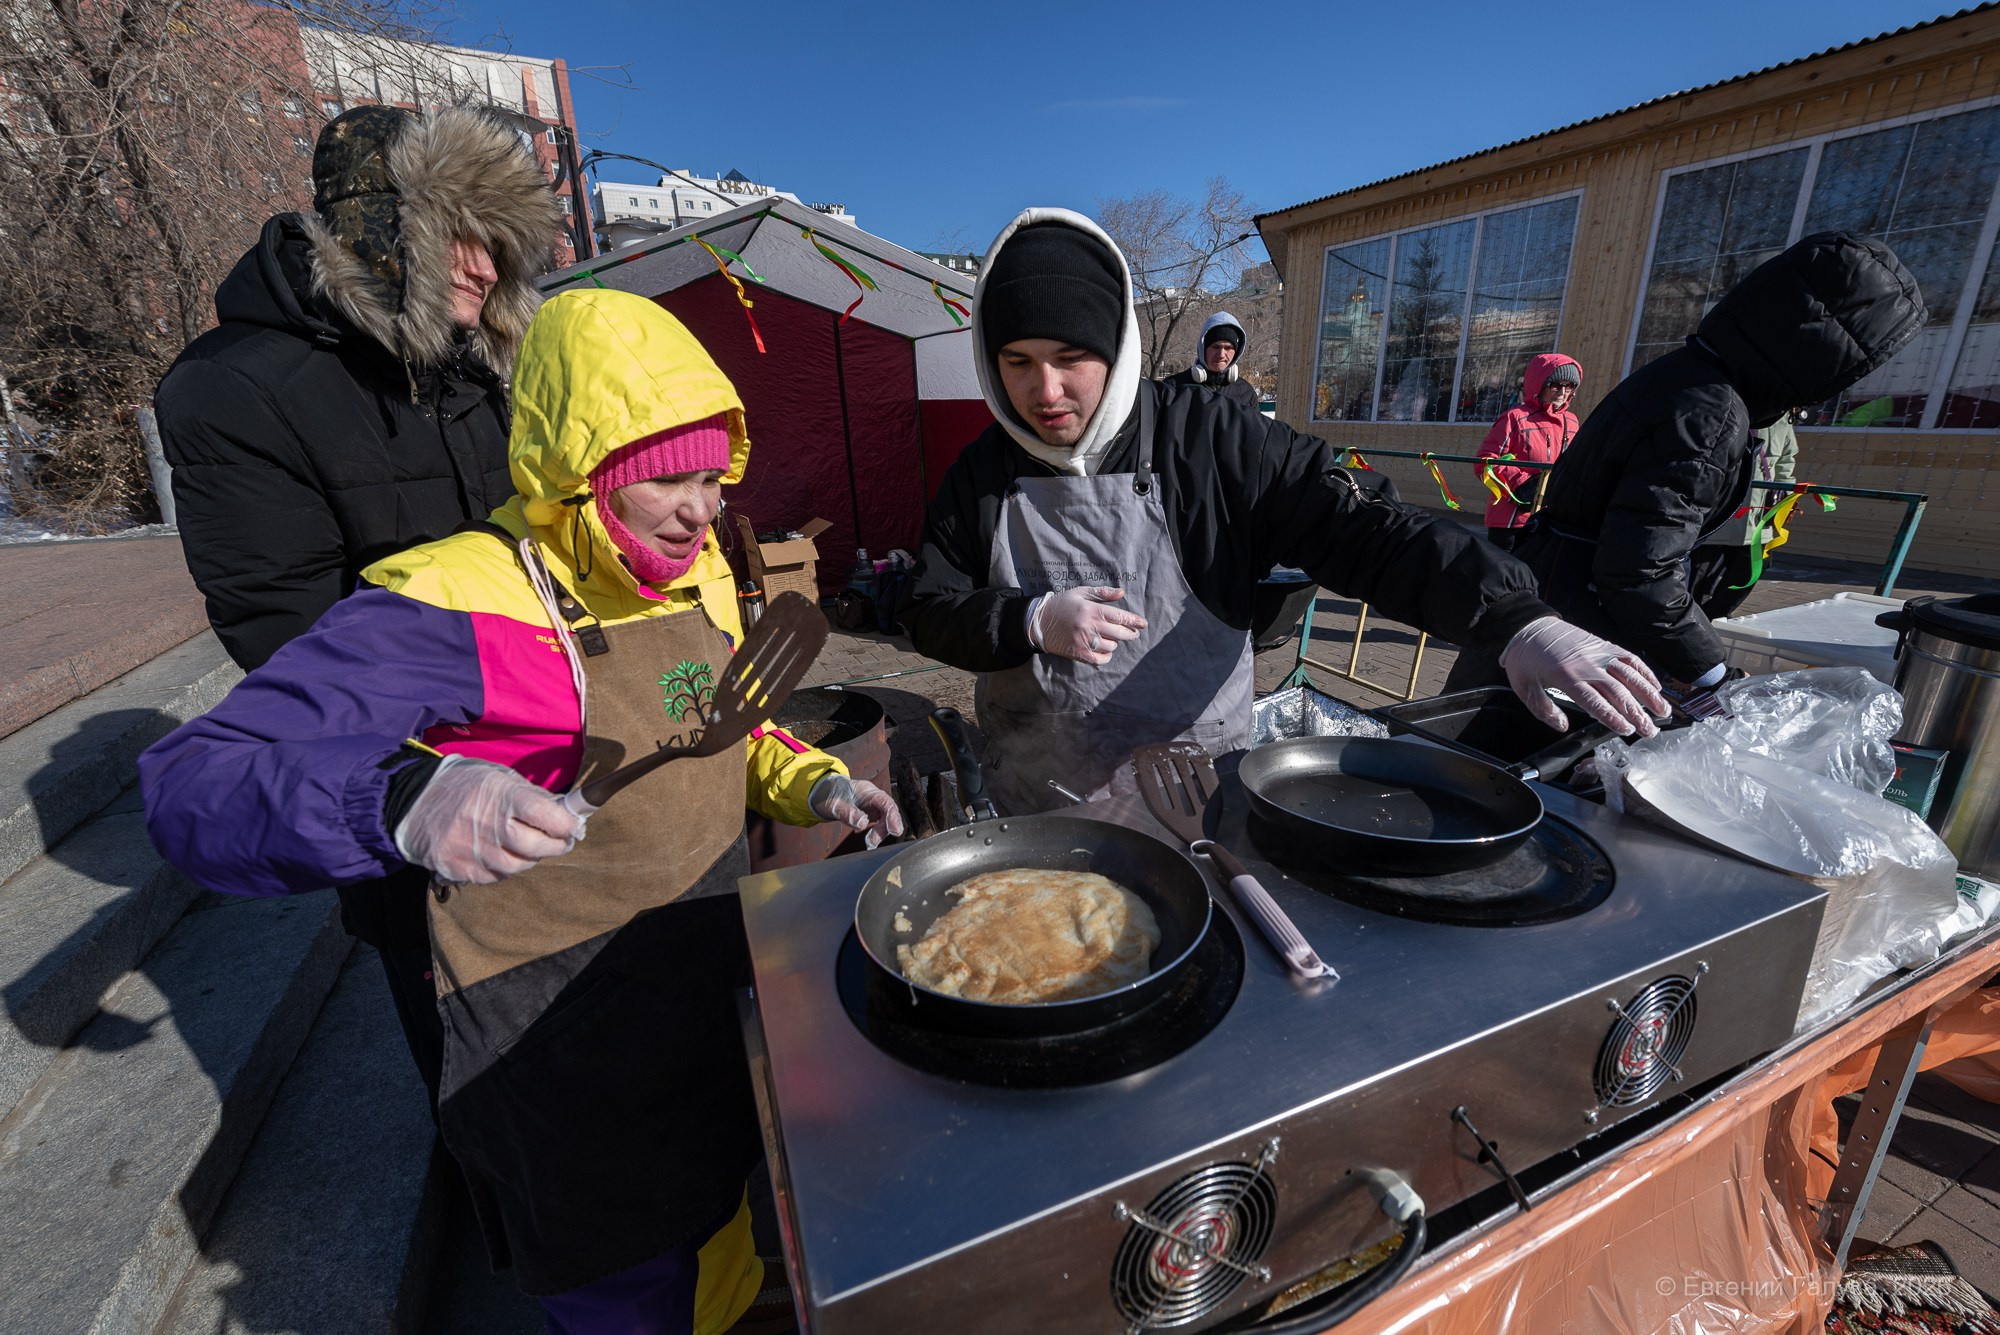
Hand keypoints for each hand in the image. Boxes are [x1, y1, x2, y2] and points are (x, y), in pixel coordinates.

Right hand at [393, 755, 579, 883]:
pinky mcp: (456, 868)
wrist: (413, 802)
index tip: (572, 827)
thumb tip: (567, 812)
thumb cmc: (464, 786)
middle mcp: (485, 823)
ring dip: (529, 859)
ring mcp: (469, 848)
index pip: (543, 814)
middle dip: (554, 846)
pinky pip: (494, 877)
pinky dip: (504, 869)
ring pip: (516, 867)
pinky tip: (501, 854)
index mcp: (499, 795)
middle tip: (559, 841)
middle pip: (534, 847)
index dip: (565, 825)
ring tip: (527, 846)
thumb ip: (533, 796)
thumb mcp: (499, 778)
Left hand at [809, 774, 904, 848]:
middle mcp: (874, 798)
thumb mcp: (834, 804)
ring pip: (886, 820)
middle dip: (885, 828)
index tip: (895, 831)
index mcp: (868, 791)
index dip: (893, 817)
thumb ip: (847, 812)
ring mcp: (874, 806)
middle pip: (889, 813)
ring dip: (881, 833)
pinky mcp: (872, 814)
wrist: (826, 793)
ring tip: (870, 844)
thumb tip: (862, 823)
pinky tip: (871, 842)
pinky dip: (878, 834)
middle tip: (872, 842)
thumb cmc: (830, 794)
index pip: (886, 802)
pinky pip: (881, 824)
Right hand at [1030, 587, 1147, 665]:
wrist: (1038, 622)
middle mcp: (1088, 626)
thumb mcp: (1080, 593)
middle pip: (1119, 633)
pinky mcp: (1078, 653)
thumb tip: (1122, 592)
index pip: (1119, 616)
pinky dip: (1106, 656)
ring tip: (1112, 638)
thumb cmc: (1061, 605)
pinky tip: (1105, 651)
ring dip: (1115, 643)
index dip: (1134, 621)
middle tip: (1133, 633)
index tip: (1144, 624)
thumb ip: (1102, 593)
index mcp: (1090, 610)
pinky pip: (1100, 659)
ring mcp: (1083, 641)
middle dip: (1130, 633)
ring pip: (1111, 646)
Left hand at [1499, 617, 1669, 738]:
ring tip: (1663, 711)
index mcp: (1566, 676)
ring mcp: (1599, 653)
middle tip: (1650, 731)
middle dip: (1637, 713)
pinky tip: (1655, 686)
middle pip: (1618, 692)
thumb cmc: (1526, 658)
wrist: (1529, 625)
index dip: (1613, 718)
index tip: (1627, 731)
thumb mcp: (1524, 688)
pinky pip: (1629, 658)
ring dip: (1649, 694)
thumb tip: (1563, 726)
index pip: (1595, 702)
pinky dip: (1645, 672)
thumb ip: (1544, 710)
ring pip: (1630, 675)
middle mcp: (1587, 664)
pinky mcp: (1604, 645)